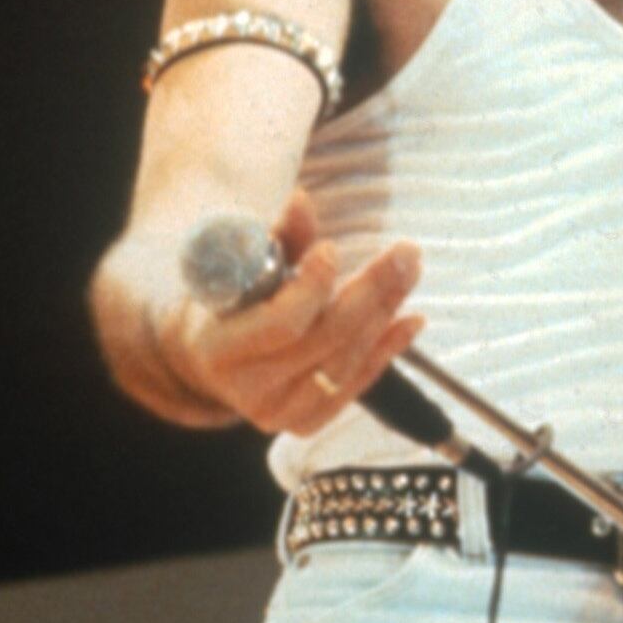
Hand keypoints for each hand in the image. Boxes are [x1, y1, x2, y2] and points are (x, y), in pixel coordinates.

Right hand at [167, 190, 424, 435]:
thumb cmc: (227, 305)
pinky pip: (358, 385)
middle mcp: (250, 390)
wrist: (210, 362)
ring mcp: (280, 413)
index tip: (332, 249)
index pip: (281, 324)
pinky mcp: (306, 423)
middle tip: (405, 252)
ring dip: (386, 313)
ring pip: (347, 361)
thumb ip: (278, 239)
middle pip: (326, 339)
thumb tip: (302, 199)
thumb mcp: (241, 269)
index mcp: (220, 350)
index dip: (313, 287)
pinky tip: (412, 319)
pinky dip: (388, 350)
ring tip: (409, 272)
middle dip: (371, 291)